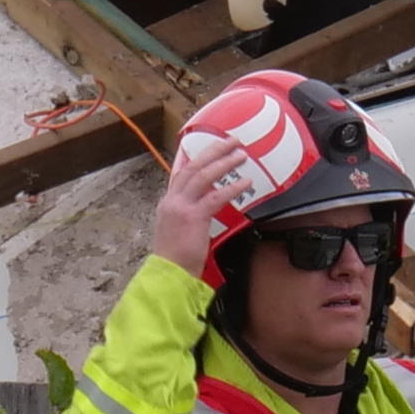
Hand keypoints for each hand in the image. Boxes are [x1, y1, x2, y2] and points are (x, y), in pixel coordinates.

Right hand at [150, 132, 240, 275]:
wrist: (169, 273)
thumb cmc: (176, 258)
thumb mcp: (177, 230)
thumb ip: (188, 215)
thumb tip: (204, 208)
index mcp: (168, 202)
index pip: (181, 172)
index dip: (195, 156)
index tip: (209, 144)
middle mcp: (172, 200)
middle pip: (193, 166)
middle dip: (213, 151)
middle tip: (231, 140)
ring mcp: (181, 207)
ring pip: (203, 176)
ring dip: (224, 163)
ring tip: (241, 155)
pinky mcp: (193, 217)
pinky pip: (216, 196)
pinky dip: (232, 188)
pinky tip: (246, 183)